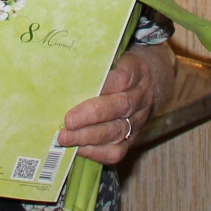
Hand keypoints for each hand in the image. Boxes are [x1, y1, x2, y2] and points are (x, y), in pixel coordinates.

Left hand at [59, 42, 173, 165]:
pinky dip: (97, 152)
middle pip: (120, 106)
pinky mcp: (133, 139)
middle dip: (92, 115)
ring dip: (89, 136)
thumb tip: (62, 72)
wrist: (148, 85)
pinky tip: (79, 149)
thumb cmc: (118, 69)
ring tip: (66, 138)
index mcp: (137, 72)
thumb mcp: (114, 58)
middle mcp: (140, 97)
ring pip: (117, 131)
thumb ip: (95, 65)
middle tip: (68, 121)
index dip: (103, 85)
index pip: (123, 77)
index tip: (78, 88)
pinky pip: (118, 151)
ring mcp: (138, 120)